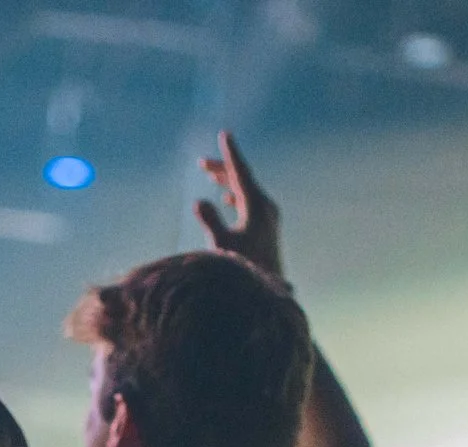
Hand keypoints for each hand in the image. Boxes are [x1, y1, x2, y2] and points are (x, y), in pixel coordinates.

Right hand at [194, 131, 283, 279]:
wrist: (268, 291)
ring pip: (245, 190)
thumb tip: (198, 202)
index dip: (230, 153)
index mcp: (256, 204)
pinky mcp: (266, 228)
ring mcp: (268, 217)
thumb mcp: (222, 244)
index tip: (225, 134)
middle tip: (201, 163)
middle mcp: (265, 207)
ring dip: (227, 181)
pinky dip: (236, 194)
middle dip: (222, 168)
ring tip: (211, 174)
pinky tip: (228, 198)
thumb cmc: (245, 268)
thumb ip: (210, 221)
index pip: (240, 172)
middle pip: (241, 179)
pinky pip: (249, 201)